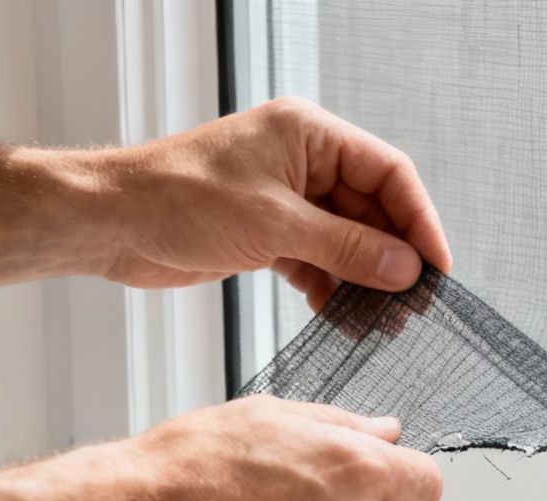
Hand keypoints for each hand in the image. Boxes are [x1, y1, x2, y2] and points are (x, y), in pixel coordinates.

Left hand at [94, 97, 452, 306]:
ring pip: (346, 240)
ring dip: (364, 279)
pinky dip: (331, 287)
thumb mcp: (275, 225)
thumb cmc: (176, 199)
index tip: (436, 267)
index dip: (419, 220)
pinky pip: (318, 260)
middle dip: (391, 257)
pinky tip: (342, 317)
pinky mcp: (267, 231)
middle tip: (411, 304)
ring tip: (382, 320)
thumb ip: (346, 247)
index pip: (388, 172)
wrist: (110, 223)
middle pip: (371, 210)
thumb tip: (404, 267)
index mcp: (308, 134)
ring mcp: (285, 197)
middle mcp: (302, 160)